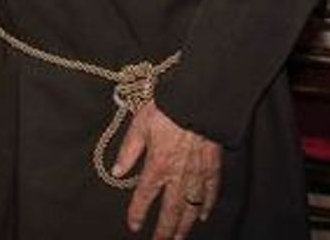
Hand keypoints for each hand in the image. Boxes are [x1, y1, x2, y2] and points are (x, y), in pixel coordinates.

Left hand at [113, 100, 222, 238]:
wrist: (197, 102)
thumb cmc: (166, 109)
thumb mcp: (139, 126)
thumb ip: (128, 151)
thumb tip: (117, 172)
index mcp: (157, 166)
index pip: (144, 196)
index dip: (138, 213)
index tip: (134, 226)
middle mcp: (178, 176)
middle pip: (171, 210)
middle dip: (164, 230)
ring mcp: (198, 174)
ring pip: (191, 207)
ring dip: (184, 225)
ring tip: (179, 238)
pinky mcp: (213, 168)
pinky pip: (210, 193)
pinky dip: (207, 207)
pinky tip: (202, 216)